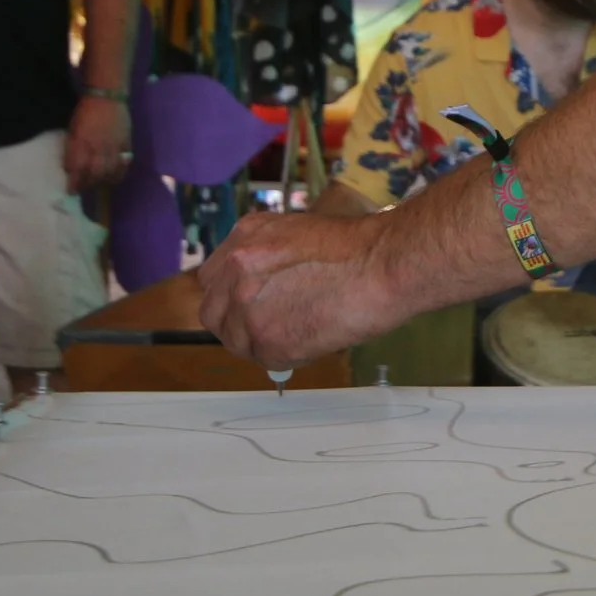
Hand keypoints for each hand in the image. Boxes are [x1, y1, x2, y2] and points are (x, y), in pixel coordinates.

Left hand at [63, 95, 132, 192]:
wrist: (106, 96)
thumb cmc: (85, 112)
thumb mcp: (73, 130)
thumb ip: (73, 148)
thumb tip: (71, 167)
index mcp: (81, 143)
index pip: (78, 169)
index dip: (75, 183)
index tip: (72, 190)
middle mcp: (97, 147)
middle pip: (94, 174)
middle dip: (89, 184)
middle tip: (85, 189)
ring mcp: (113, 146)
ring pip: (109, 171)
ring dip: (104, 182)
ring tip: (100, 185)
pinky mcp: (126, 144)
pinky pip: (124, 163)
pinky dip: (119, 173)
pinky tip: (115, 177)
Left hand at [196, 211, 402, 370]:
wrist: (383, 264)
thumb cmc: (359, 248)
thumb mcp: (296, 234)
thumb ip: (267, 260)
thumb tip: (266, 293)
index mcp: (244, 236)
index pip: (212, 279)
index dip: (231, 297)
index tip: (250, 306)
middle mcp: (237, 269)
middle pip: (213, 312)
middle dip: (236, 324)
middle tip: (269, 326)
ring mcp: (248, 307)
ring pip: (238, 342)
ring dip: (263, 343)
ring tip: (301, 331)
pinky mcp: (268, 341)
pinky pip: (268, 360)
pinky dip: (290, 356)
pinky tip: (316, 339)